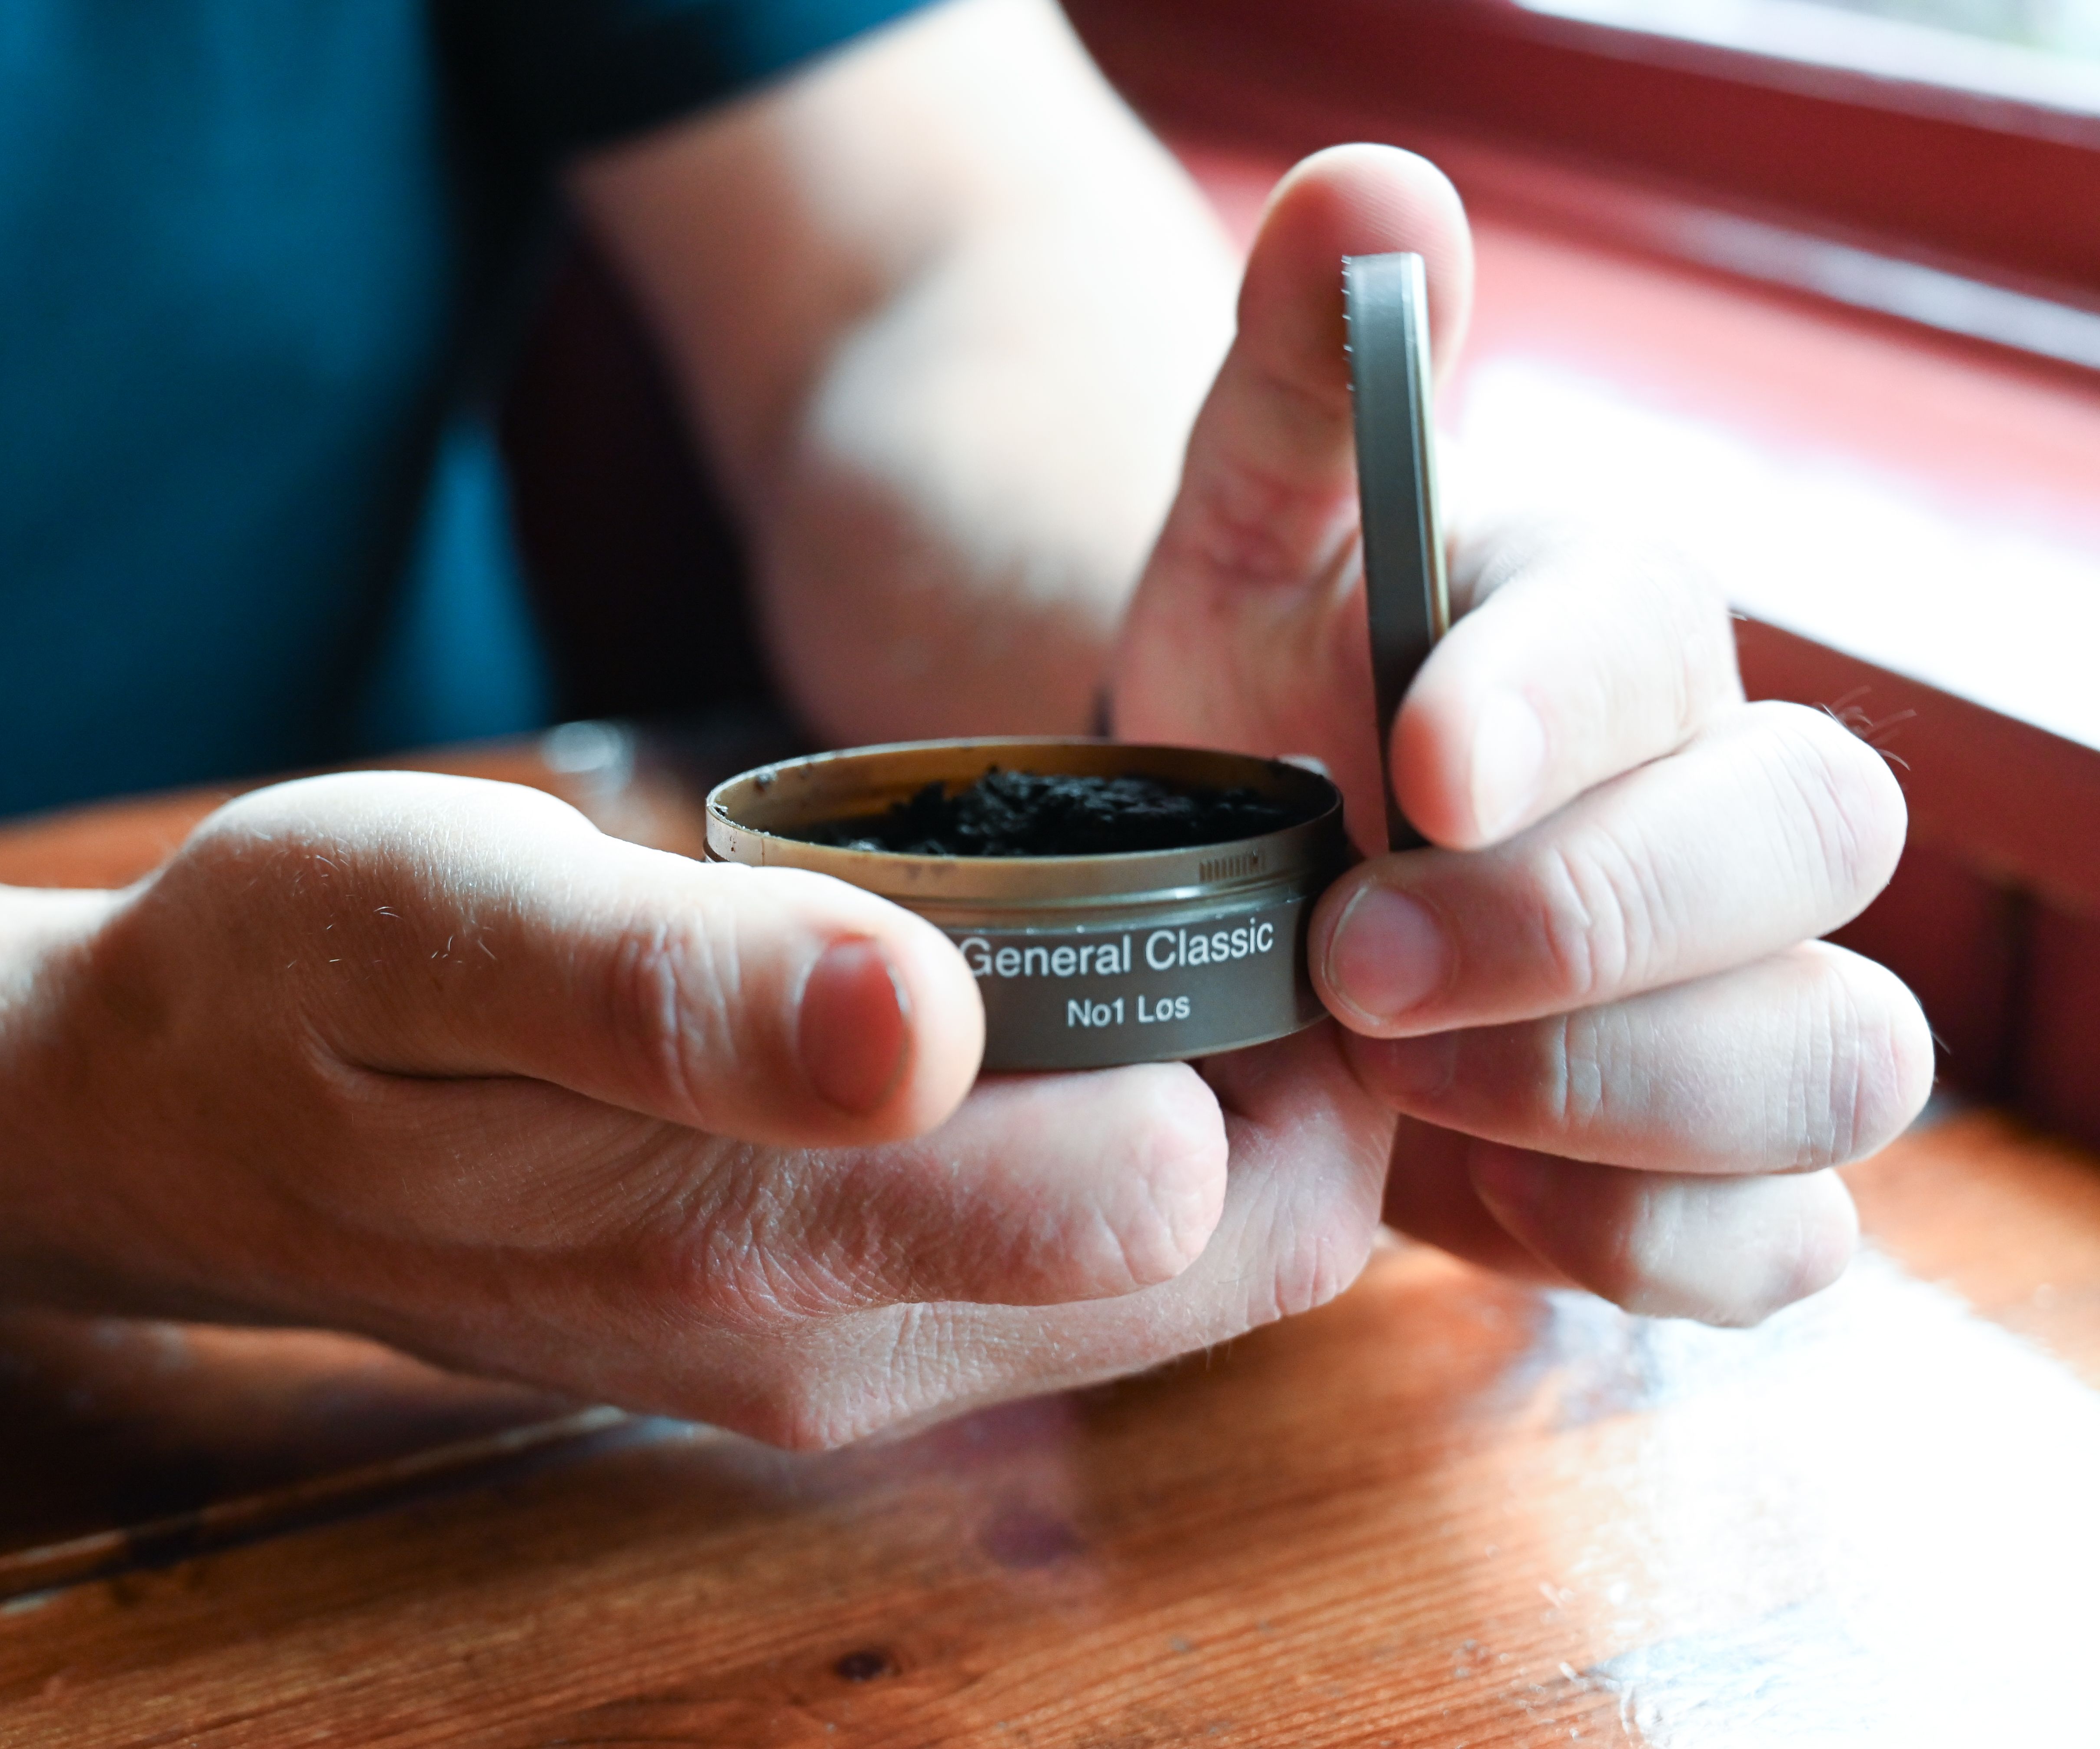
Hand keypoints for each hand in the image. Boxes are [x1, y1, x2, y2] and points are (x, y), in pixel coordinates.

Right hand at [0, 773, 1390, 1445]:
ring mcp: (838, 1369)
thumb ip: (681, 987)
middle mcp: (844, 1355)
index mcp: (775, 1244)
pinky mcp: (820, 1341)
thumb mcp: (442, 921)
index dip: (1277, 1014)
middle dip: (1295, 1066)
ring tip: (1147, 913)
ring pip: (1181, 1275)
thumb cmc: (285, 978)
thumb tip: (917, 1019)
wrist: (165, 1124)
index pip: (1203, 1193)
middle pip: (1240, 1253)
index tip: (1244, 841)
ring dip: (1221, 1102)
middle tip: (1227, 860)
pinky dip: (1126, 1143)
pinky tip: (1045, 1005)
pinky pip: (1080, 1276)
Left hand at [1112, 146, 1931, 1322]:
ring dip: (1622, 1091)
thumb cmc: (1255, 693)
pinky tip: (1488, 1196)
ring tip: (1392, 1076)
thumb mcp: (1237, 537)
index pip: (1659, 640)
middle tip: (1349, 956)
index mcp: (1616, 632)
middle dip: (1581, 922)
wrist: (1247, 876)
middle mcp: (1722, 804)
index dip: (1557, 701)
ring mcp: (1738, 993)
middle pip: (1807, 854)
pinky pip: (1774, 1237)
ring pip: (1834, 1060)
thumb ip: (1295, 377)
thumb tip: (1367, 186)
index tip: (1414, 760)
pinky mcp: (1697, 1162)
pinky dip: (1655, 1239)